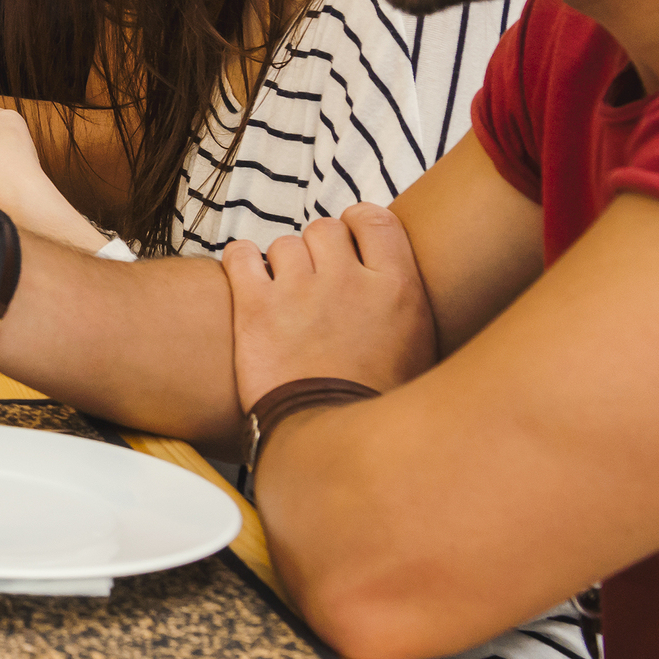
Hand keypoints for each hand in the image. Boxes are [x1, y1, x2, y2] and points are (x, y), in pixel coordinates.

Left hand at [222, 207, 439, 409]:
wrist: (327, 438)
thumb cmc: (375, 403)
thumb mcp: (418, 352)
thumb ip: (406, 307)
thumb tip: (400, 286)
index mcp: (396, 288)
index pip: (375, 220)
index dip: (356, 224)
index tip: (348, 238)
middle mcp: (348, 280)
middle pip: (324, 229)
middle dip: (317, 248)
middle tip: (313, 278)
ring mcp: (298, 290)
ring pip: (283, 244)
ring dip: (280, 262)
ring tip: (282, 291)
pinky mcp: (254, 306)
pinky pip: (240, 255)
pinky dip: (241, 260)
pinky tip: (246, 276)